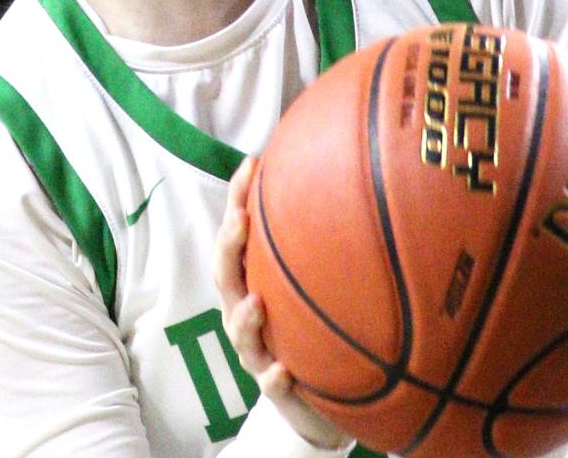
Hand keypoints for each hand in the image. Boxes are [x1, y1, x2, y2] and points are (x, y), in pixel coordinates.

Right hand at [214, 158, 348, 451]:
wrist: (315, 401)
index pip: (236, 236)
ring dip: (244, 318)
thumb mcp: (307, 282)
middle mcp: (244, 313)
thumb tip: (342, 176)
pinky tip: (283, 369)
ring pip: (241, 334)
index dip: (237, 200)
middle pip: (226, 278)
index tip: (251, 164)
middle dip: (229, 248)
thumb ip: (313, 242)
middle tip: (239, 220)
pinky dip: (273, 378)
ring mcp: (257, 353)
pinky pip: (270, 386)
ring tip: (256, 303)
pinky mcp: (276, 391)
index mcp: (249, 283)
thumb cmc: (306, 328)